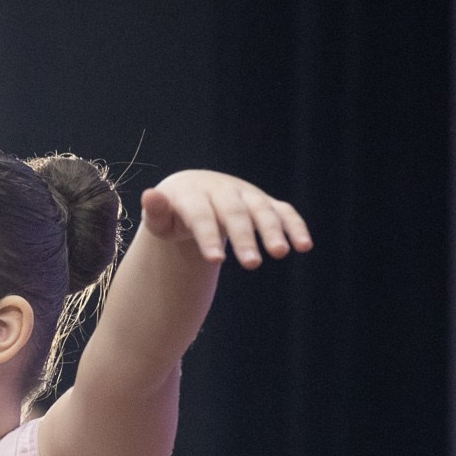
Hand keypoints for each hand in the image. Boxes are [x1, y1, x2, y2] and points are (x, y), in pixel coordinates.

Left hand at [138, 170, 312, 268]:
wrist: (194, 193)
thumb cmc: (173, 214)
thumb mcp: (160, 217)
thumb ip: (156, 211)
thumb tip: (150, 194)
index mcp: (193, 193)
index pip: (201, 214)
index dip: (208, 236)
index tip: (215, 260)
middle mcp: (222, 191)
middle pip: (234, 213)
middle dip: (244, 238)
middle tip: (251, 264)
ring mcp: (246, 195)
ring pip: (262, 210)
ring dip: (272, 230)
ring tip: (279, 254)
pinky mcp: (264, 203)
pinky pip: (283, 211)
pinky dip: (295, 226)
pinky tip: (304, 246)